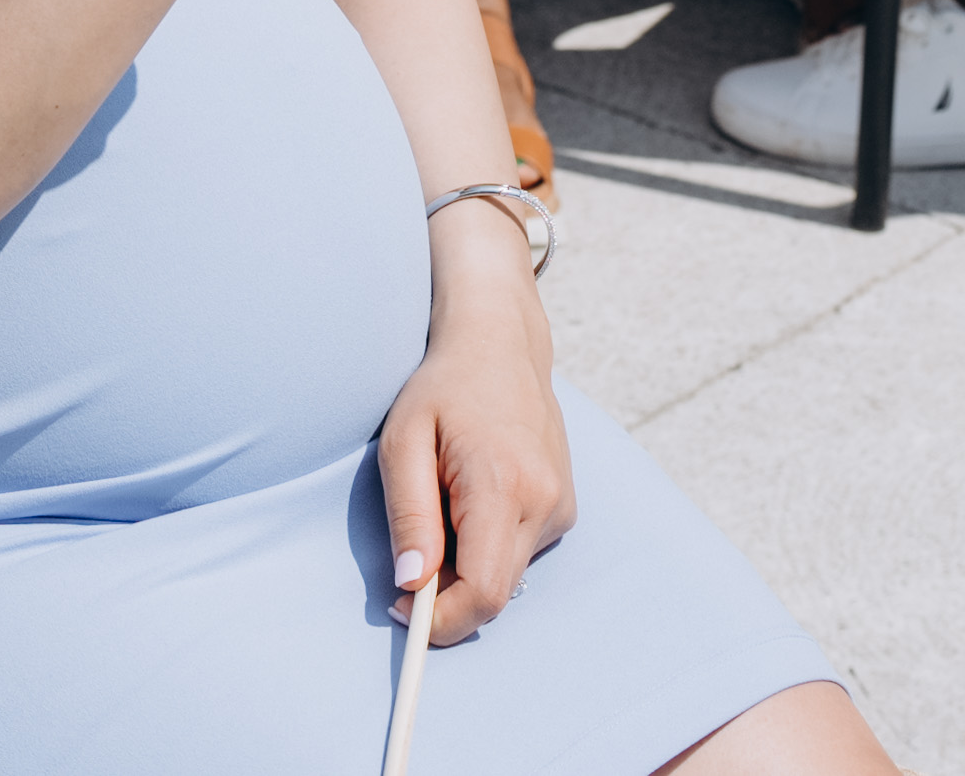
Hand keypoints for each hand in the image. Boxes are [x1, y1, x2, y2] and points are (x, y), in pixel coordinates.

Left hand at [377, 251, 572, 644]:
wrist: (501, 344)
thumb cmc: (443, 388)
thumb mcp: (404, 442)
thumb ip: (408, 516)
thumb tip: (411, 585)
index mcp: (504, 486)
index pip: (483, 591)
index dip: (441, 620)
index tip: (400, 609)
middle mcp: (545, 503)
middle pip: (495, 593)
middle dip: (447, 596)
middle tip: (408, 559)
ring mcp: (561, 507)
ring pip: (506, 575)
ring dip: (466, 564)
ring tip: (444, 502)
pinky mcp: (564, 509)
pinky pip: (519, 553)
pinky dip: (486, 545)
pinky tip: (472, 496)